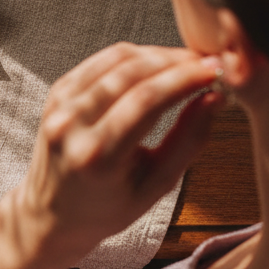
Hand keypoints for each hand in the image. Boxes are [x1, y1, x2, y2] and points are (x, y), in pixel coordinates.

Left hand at [16, 43, 222, 268]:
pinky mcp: (57, 93)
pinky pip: (100, 61)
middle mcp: (71, 126)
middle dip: (176, 62)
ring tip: (187, 64)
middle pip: (132, 73)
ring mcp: (59, 106)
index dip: (185, 79)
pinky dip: (133, 57)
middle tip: (207, 64)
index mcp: (97, 157)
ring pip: (116, 59)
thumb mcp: (157, 186)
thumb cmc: (108, 207)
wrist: (53, 214)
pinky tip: (156, 65)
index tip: (215, 72)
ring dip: (157, 55)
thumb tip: (215, 97)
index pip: (147, 100)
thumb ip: (189, 141)